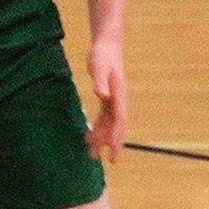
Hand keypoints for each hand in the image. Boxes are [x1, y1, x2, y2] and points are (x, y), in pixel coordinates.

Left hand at [84, 42, 127, 162]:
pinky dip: (98, 128)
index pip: (120, 121)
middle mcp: (119, 100)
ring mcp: (114, 100)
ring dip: (103, 139)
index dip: (117, 137)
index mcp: (119, 95)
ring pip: (110, 124)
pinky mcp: (108, 98)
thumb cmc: (102, 56)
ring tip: (93, 154)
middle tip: (111, 162)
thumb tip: (103, 97)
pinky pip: (104, 118)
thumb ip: (100, 82)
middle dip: (115, 144)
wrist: (106, 46)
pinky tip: (89, 137)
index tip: (114, 151)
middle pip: (118, 127)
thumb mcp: (98, 67)